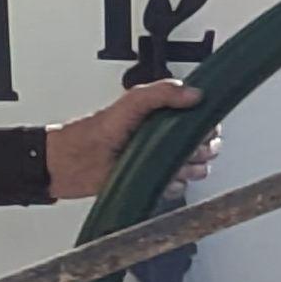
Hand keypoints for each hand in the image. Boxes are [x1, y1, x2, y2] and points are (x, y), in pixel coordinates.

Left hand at [49, 80, 208, 198]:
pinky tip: (158, 177)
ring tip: (168, 163)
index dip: (208, 124)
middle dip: (201, 148)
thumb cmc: (95, 130)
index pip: (202, 118)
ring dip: (189, 168)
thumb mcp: (131, 102)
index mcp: (165, 114)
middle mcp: (167, 138)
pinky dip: (173, 185)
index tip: (202, 127)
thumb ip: (163, 92)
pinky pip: (178, 189)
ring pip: (197, 169)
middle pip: (206, 145)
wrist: (72, 162)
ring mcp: (162, 161)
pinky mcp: (155, 182)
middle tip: (184, 147)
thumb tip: (195, 92)